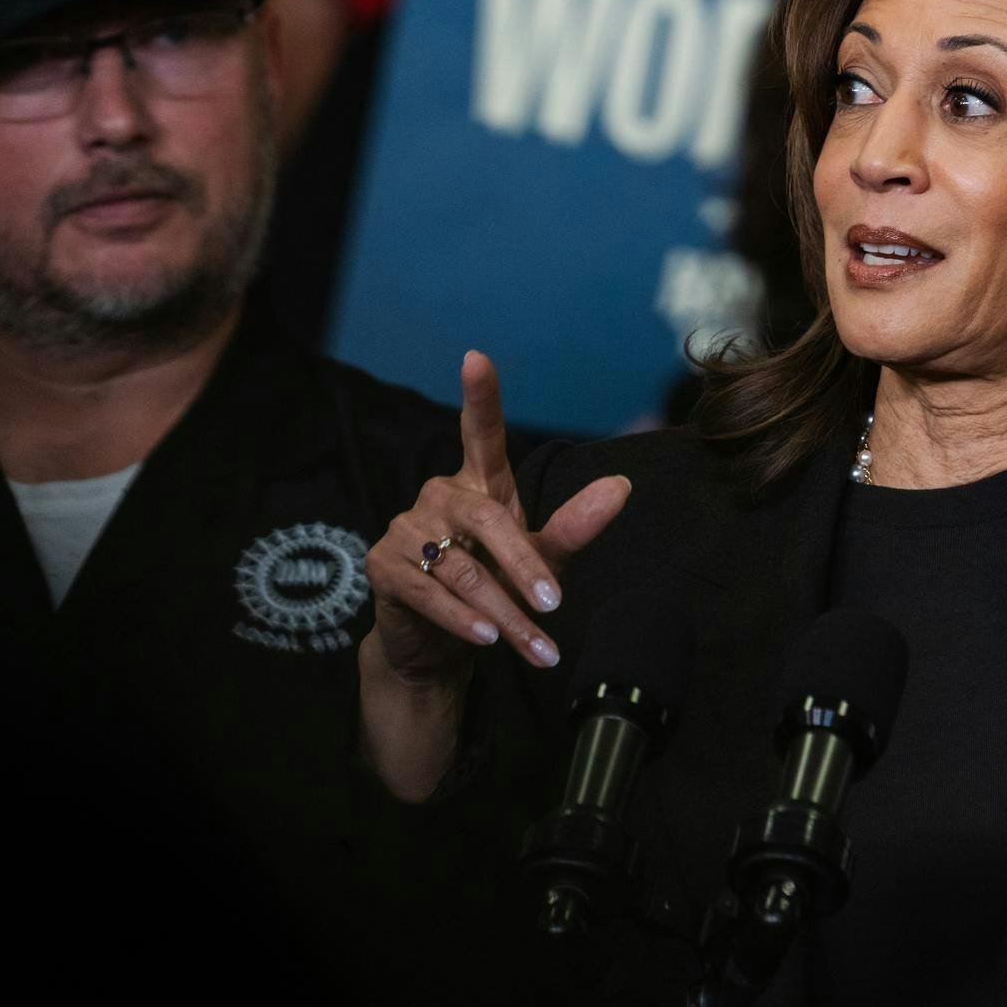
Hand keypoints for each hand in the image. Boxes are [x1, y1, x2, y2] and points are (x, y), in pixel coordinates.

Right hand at [366, 351, 630, 677]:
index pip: (479, 433)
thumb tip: (622, 486)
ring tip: (537, 648)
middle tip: (556, 606)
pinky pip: (430, 592)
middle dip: (525, 568)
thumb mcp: (542, 561)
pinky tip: (487, 639)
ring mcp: (407, 529)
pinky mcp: (384, 567)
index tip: (476, 358)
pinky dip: (463, 619)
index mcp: (479, 486)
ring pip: (463, 569)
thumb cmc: (495, 588)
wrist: (438, 645)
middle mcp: (440, 497)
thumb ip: (575, 527)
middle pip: (488, 521)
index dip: (480, 398)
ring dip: (505, 613)